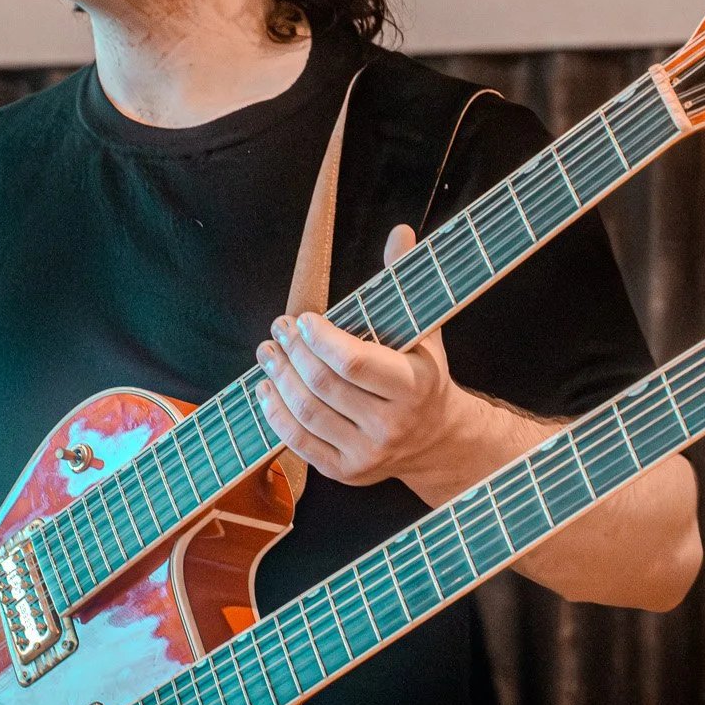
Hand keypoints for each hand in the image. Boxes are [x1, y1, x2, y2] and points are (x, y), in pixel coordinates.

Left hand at [254, 225, 546, 499]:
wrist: (437, 441)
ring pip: (305, 413)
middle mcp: (392, 425)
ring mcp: (368, 454)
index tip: (304, 320)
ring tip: (267, 354)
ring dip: (277, 379)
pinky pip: (299, 443)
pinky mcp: (346, 472)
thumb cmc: (424, 375)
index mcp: (413, 386)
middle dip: (291, 353)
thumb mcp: (424, 331)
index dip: (319, 338)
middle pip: (322, 385)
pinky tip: (266, 390)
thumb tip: (400, 232)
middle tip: (278, 330)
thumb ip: (406, 282)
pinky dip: (275, 414)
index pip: (353, 362)